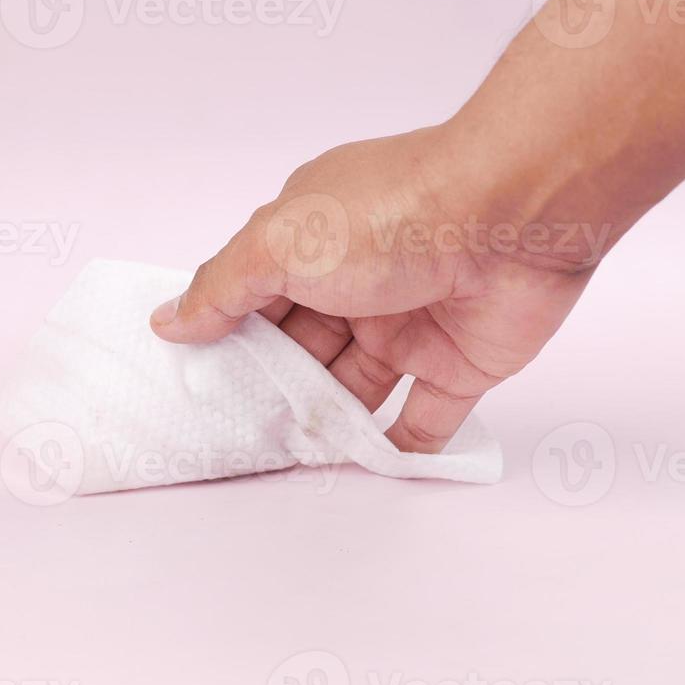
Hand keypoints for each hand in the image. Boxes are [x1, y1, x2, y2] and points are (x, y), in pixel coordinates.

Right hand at [148, 125, 598, 453]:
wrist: (516, 215)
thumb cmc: (390, 215)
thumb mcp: (280, 243)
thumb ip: (223, 288)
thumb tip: (169, 321)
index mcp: (311, 241)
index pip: (256, 296)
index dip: (225, 338)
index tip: (193, 385)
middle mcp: (357, 282)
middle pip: (301, 348)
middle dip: (270, 390)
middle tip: (231, 438)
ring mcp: (409, 324)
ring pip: (353, 386)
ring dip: (323, 422)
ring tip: (283, 463)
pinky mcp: (460, 364)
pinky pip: (425, 417)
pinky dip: (397, 446)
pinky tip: (362, 468)